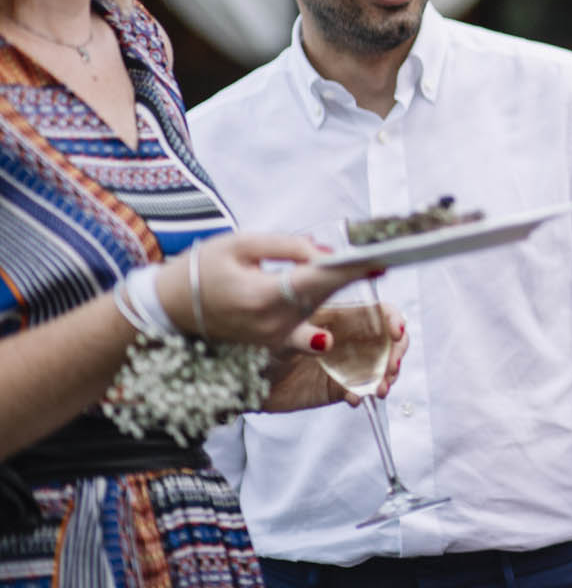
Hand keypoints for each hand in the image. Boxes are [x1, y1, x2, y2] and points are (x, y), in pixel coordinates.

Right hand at [157, 233, 380, 347]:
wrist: (170, 308)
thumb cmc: (201, 269)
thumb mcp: (240, 245)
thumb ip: (287, 247)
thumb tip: (327, 253)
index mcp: (262, 297)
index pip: (317, 281)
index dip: (350, 270)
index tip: (380, 259)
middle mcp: (272, 324)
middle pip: (325, 296)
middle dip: (355, 275)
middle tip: (385, 255)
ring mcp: (273, 339)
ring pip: (320, 309)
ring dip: (343, 289)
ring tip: (371, 265)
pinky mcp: (274, 343)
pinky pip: (310, 323)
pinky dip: (327, 307)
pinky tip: (349, 288)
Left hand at [261, 304, 409, 413]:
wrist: (246, 384)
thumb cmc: (260, 349)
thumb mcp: (278, 338)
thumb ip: (301, 337)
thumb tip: (325, 341)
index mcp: (339, 317)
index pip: (378, 312)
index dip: (392, 319)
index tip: (396, 333)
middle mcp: (349, 338)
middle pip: (388, 340)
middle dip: (396, 353)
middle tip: (391, 368)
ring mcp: (348, 364)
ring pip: (382, 366)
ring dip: (386, 377)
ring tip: (379, 389)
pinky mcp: (341, 387)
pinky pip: (363, 390)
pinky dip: (365, 395)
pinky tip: (355, 399)